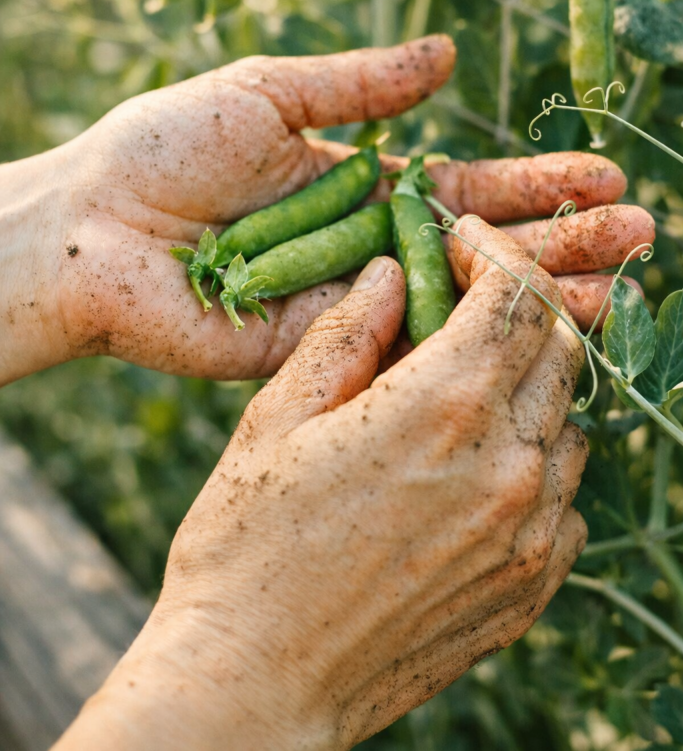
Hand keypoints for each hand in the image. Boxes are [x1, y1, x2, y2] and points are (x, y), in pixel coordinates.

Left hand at [0, 35, 652, 384]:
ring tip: (617, 284)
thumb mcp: (269, 95)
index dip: (533, 185)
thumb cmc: (165, 150)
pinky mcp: (324, 355)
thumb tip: (447, 57)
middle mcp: (368, 251)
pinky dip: (470, 343)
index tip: (603, 176)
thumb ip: (361, 87)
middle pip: (482, 251)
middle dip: (561, 241)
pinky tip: (531, 335)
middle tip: (639, 234)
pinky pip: (408, 349)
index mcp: (359, 189)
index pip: (468, 190)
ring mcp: (351, 307)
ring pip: (460, 307)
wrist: (92, 227)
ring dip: (539, 296)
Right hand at [53, 223, 586, 750]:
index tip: (459, 240)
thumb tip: (391, 272)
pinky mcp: (533, 586)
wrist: (257, 682)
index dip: (492, 251)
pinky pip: (565, 496)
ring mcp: (531, 532)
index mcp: (442, 407)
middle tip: (465, 299)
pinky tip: (476, 464)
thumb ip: (347, 332)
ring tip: (463, 384)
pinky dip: (534, 459)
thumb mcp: (278, 417)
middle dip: (519, 304)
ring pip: (569, 418)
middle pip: (557, 344)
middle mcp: (507, 465)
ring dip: (528, 383)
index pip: (514, 293)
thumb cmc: (248, 545)